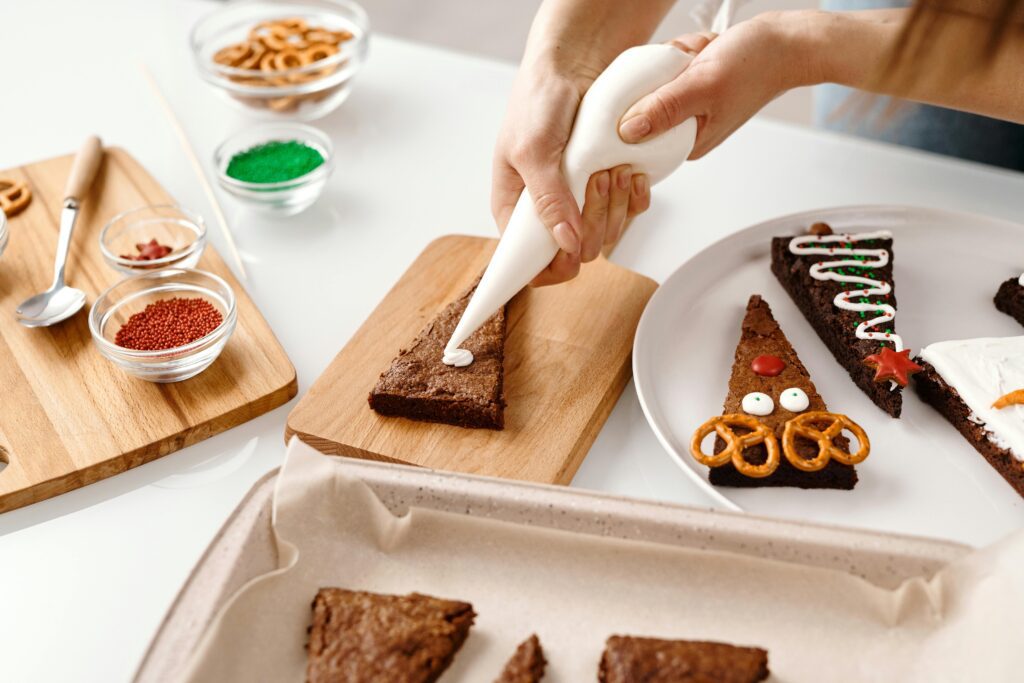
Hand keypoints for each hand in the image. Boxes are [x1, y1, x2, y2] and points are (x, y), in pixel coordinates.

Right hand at [492, 66, 650, 286]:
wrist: (574, 63)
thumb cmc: (539, 100)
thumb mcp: (533, 150)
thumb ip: (547, 200)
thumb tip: (566, 245)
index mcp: (516, 208)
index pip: (529, 262)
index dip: (553, 266)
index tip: (573, 251)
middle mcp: (547, 210)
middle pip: (575, 252)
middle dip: (594, 223)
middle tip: (597, 181)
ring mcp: (578, 201)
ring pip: (605, 235)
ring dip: (615, 206)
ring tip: (614, 168)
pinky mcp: (606, 187)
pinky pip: (626, 214)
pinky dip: (634, 199)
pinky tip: (632, 175)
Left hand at [619, 13, 820, 157]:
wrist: (786, 42)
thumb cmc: (755, 66)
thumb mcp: (701, 87)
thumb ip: (664, 109)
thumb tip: (626, 132)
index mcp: (688, 143)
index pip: (639, 135)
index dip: (637, 104)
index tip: (660, 83)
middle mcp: (687, 129)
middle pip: (643, 101)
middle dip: (666, 73)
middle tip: (694, 63)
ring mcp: (689, 106)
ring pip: (656, 77)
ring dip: (679, 57)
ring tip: (706, 55)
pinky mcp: (692, 85)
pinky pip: (671, 64)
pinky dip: (687, 50)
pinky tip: (707, 50)